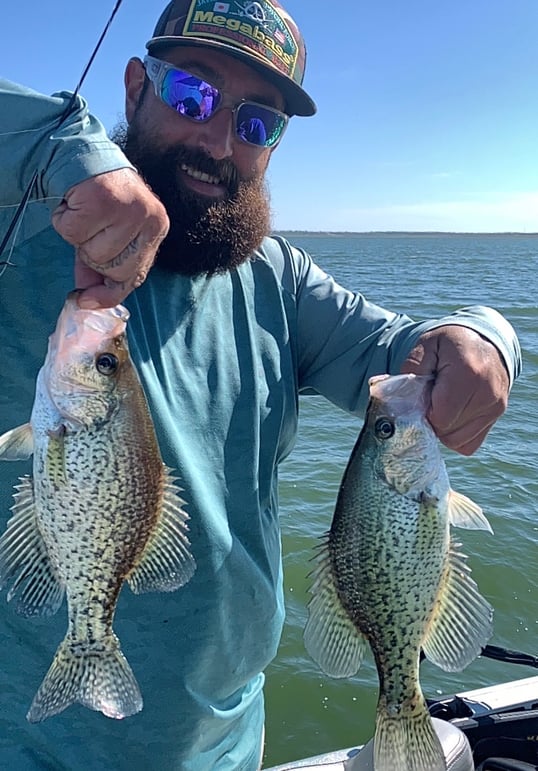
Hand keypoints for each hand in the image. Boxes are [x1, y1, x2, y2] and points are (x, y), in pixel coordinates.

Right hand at [52, 168, 168, 307]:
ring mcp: (129, 210)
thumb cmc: (99, 199)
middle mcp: (149, 219)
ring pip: (93, 252)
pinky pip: (74, 233)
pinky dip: (65, 222)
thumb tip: (88, 298)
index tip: (87, 301)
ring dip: (79, 237)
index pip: (136, 274)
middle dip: (92, 258)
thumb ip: (102, 265)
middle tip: (90, 232)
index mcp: (157, 228)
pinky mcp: (103, 202)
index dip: (110, 292)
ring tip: (85, 214)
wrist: (83, 157)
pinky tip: (74, 204)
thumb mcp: (109, 235)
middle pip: (114, 269)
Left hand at [400, 325, 509, 454]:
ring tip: (441, 404)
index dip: (424, 412)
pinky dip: (456, 434)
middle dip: (431, 421)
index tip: (422, 397)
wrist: (485, 338)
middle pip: (448, 431)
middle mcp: (487, 393)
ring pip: (458, 441)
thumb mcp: (426, 345)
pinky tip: (452, 414)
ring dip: (443, 429)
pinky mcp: (497, 415)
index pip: (440, 417)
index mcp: (468, 373)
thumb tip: (389, 396)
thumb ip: (409, 370)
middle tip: (430, 401)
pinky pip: (470, 443)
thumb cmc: (451, 343)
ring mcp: (495, 406)